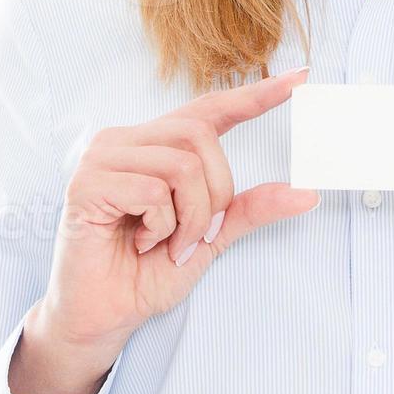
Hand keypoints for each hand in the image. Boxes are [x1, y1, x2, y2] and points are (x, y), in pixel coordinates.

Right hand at [12, 68, 319, 393]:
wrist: (105, 316)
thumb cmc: (148, 273)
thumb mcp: (212, 237)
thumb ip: (249, 209)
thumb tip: (306, 193)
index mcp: (154, 145)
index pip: (209, 110)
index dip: (254, 95)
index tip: (300, 78)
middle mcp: (125, 141)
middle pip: (199, 137)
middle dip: (214, 196)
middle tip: (193, 235)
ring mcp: (102, 158)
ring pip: (181, 166)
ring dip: (189, 218)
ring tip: (165, 243)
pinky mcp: (87, 183)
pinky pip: (153, 191)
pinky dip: (161, 227)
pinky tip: (140, 242)